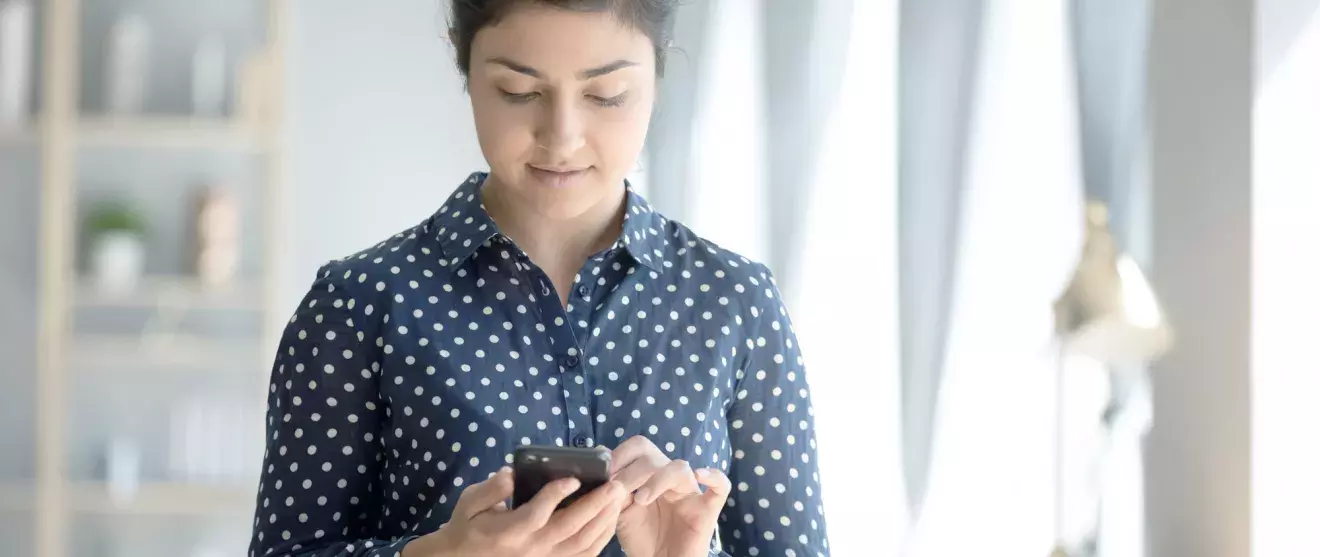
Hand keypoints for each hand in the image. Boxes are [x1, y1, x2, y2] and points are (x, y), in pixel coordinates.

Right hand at [402, 466, 626, 556]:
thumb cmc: (469, 525)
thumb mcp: (470, 502)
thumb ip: (490, 489)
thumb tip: (510, 473)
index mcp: (508, 531)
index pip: (536, 514)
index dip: (555, 496)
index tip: (572, 477)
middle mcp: (530, 547)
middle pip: (568, 528)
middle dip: (594, 505)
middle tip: (613, 484)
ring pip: (581, 543)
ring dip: (603, 520)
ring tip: (617, 497)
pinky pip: (583, 555)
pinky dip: (601, 538)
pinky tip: (610, 518)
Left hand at [611, 436, 732, 556]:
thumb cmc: (643, 540)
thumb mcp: (620, 513)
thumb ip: (614, 490)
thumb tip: (600, 464)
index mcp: (650, 476)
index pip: (639, 448)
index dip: (620, 455)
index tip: (603, 473)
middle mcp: (670, 479)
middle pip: (654, 454)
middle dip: (632, 469)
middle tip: (617, 487)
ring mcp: (691, 493)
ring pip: (679, 468)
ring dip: (656, 478)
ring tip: (640, 499)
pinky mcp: (707, 510)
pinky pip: (721, 487)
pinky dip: (714, 476)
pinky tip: (700, 475)